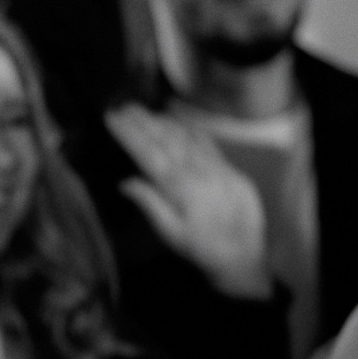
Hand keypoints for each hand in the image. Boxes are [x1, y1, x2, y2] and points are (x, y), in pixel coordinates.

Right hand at [107, 104, 269, 297]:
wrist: (245, 252)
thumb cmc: (202, 247)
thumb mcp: (170, 234)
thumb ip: (149, 204)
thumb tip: (125, 182)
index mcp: (180, 187)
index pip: (149, 153)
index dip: (130, 134)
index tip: (112, 118)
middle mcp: (197, 171)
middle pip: (166, 139)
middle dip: (143, 121)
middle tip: (123, 106)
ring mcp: (215, 166)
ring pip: (185, 136)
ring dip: (163, 121)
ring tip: (144, 110)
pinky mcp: (228, 168)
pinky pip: (206, 142)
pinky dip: (189, 128)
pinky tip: (178, 121)